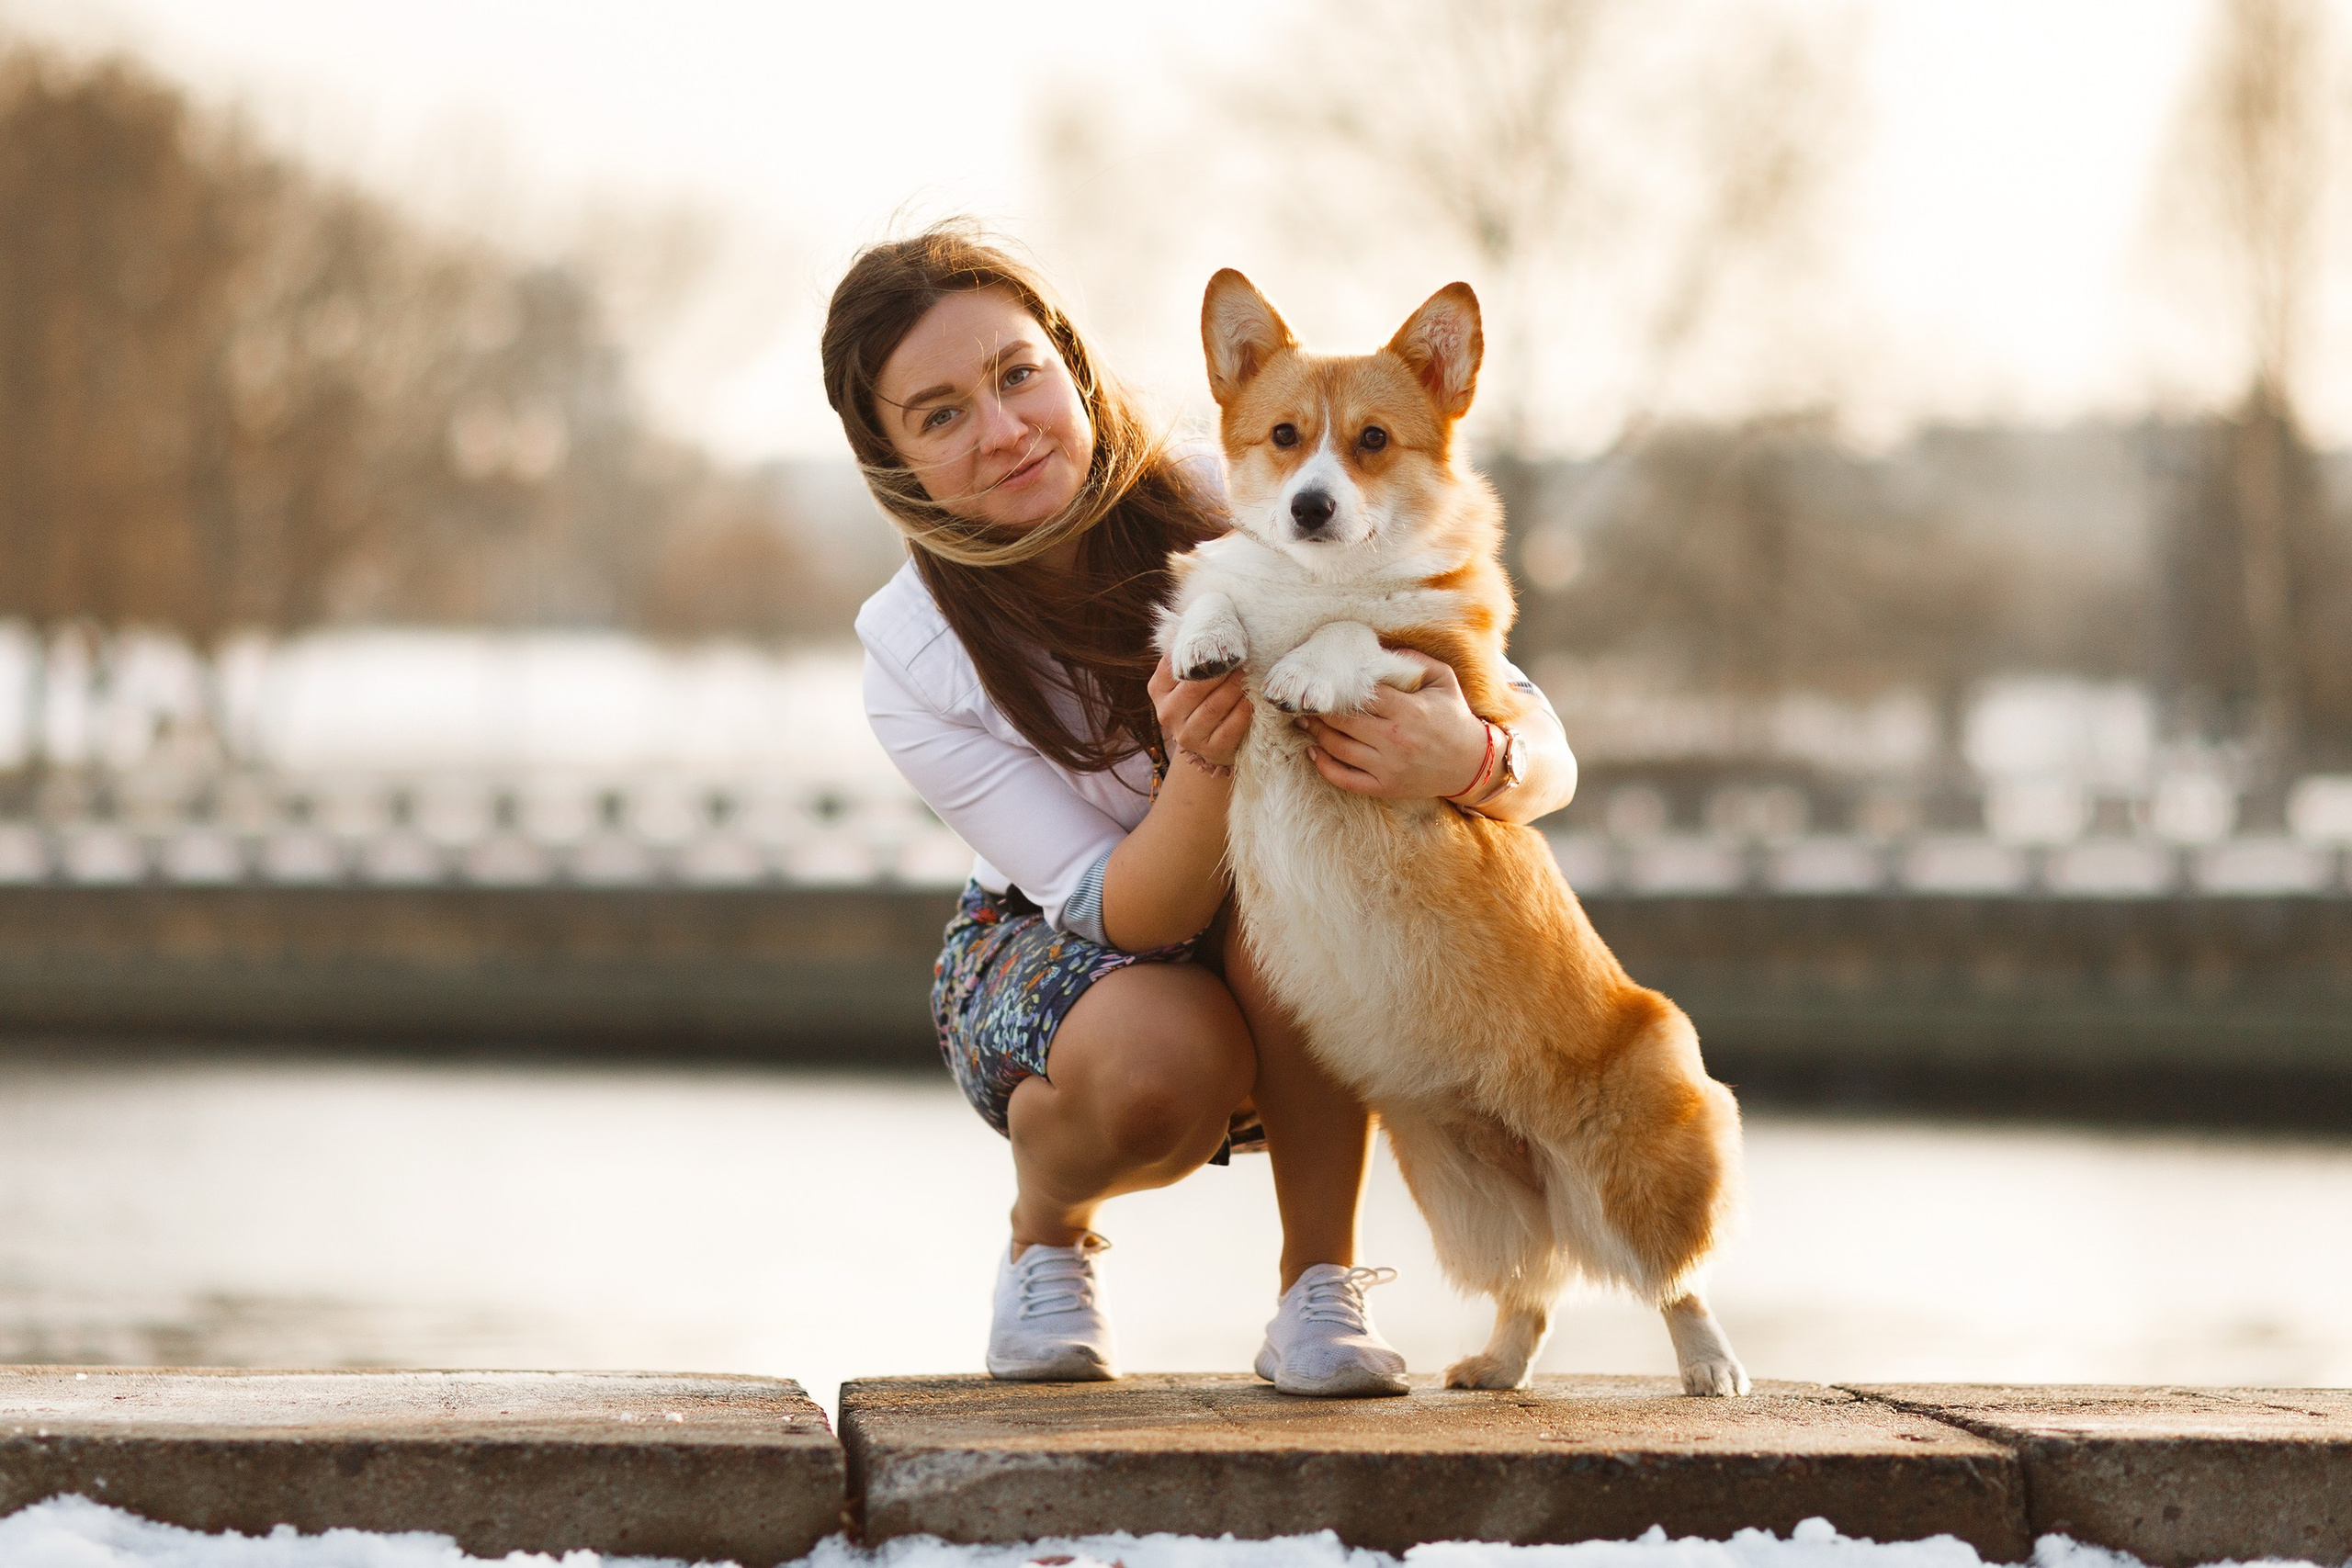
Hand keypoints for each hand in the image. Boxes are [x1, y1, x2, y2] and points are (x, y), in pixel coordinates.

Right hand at [1149, 652, 1251, 769]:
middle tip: (1242, 657)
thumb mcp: (1190, 674)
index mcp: (1158, 689)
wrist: (1211, 738)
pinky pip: (1231, 728)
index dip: (1200, 653)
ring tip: (1249, 673)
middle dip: (1222, 670)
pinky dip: (1244, 710)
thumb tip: (1186, 620)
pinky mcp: (1210, 750)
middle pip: (1195, 688)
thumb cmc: (1203, 695)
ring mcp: (1187, 736)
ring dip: (1236, 688)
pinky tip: (1252, 698)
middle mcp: (1167, 714)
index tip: (1221, 642)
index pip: (1175, 666)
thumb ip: (1189, 650)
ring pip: (1214, 707)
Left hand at [1294, 649, 1490, 799]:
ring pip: (1338, 748)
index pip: (1363, 695)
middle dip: (1319, 709)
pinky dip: (1323, 766)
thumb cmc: (1453, 717)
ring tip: (1304, 720)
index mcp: (1409, 711)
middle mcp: (1396, 740)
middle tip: (1304, 699)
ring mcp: (1388, 767)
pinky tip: (1312, 751)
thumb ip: (1414, 660)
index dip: (1340, 687)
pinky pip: (1344, 779)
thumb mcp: (1443, 680)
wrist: (1469, 764)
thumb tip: (1380, 647)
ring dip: (1315, 733)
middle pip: (1344, 721)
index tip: (1324, 679)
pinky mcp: (1384, 787)